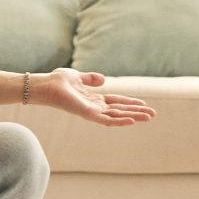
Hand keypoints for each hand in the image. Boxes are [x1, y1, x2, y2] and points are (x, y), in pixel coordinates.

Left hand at [31, 68, 157, 127]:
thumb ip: (90, 79)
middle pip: (120, 110)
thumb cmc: (57, 82)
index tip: (144, 104)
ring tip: (148, 117)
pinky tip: (132, 121)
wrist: (46, 85)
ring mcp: (92, 112)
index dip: (130, 103)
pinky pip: (107, 120)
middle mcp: (94, 107)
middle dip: (136, 112)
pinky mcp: (88, 114)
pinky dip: (120, 121)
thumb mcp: (78, 77)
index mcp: (93, 99)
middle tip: (153, 114)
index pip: (116, 102)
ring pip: (117, 117)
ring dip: (133, 117)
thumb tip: (103, 80)